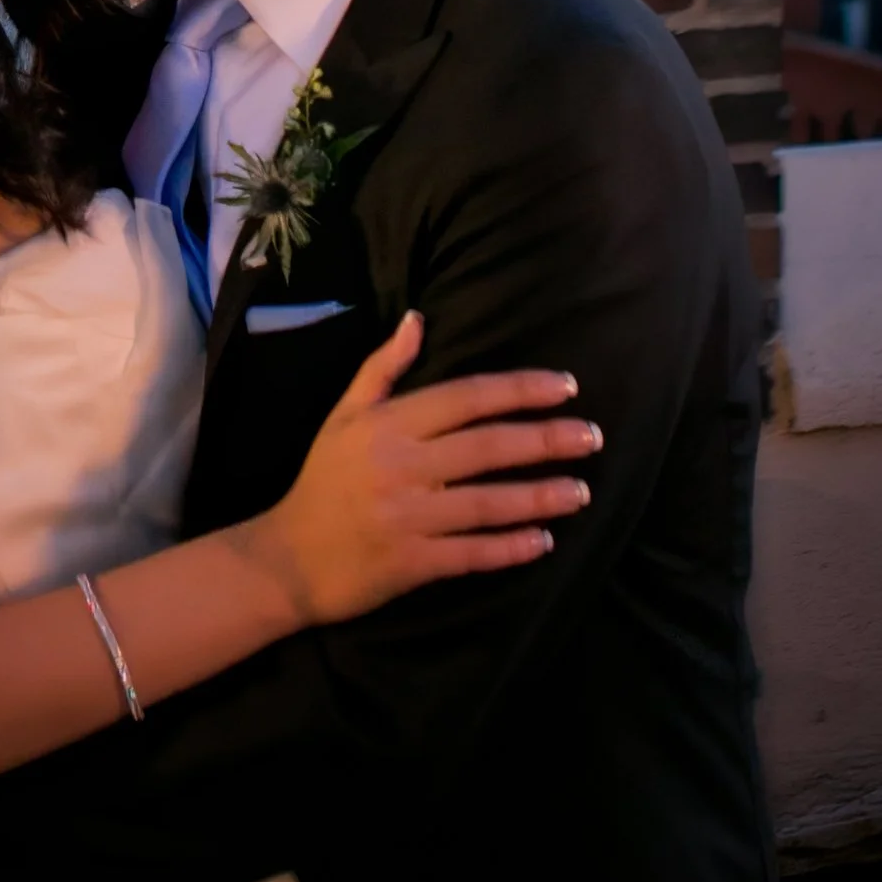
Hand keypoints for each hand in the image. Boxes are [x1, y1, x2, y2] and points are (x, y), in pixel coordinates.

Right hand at [251, 314, 602, 623]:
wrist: (288, 558)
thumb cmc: (324, 480)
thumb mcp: (344, 415)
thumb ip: (382, 368)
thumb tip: (417, 318)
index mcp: (388, 424)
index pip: (466, 397)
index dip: (518, 390)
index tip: (565, 386)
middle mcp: (401, 466)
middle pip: (486, 447)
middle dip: (544, 439)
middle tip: (592, 436)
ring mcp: (408, 517)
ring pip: (487, 503)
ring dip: (539, 496)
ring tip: (582, 490)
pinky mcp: (412, 563)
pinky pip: (472, 554)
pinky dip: (510, 548)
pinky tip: (544, 540)